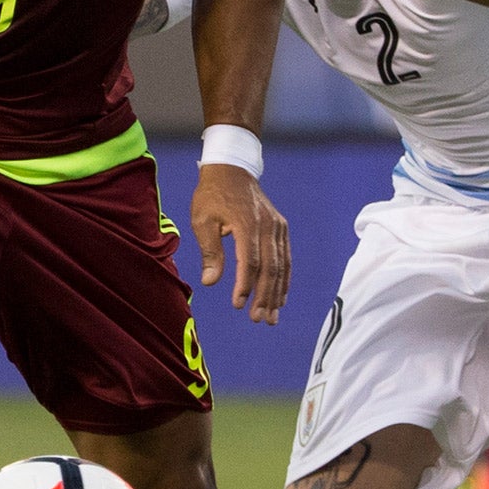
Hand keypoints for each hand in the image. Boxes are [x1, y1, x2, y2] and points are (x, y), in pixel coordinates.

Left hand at [190, 162, 289, 324]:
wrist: (232, 169)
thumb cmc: (212, 196)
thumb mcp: (202, 220)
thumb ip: (210, 251)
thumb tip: (210, 282)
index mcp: (247, 224)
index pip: (250, 262)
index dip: (245, 286)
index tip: (238, 305)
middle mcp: (267, 226)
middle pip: (270, 268)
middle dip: (265, 296)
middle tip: (258, 319)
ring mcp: (277, 226)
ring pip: (281, 265)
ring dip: (277, 293)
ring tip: (271, 317)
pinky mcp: (281, 228)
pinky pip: (286, 257)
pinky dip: (284, 279)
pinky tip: (280, 297)